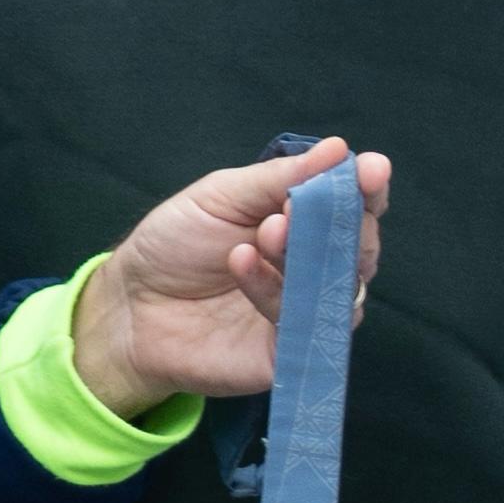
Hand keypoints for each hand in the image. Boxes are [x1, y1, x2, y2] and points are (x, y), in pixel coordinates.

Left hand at [70, 138, 390, 414]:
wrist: (130, 304)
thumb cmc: (176, 244)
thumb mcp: (223, 195)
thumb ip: (280, 178)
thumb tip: (340, 151)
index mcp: (305, 223)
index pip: (355, 206)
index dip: (369, 188)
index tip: (373, 170)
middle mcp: (315, 268)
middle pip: (361, 248)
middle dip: (345, 223)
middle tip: (307, 206)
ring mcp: (304, 312)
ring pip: (339, 287)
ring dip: (308, 252)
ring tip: (268, 229)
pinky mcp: (285, 352)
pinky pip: (299, 323)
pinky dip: (273, 288)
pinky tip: (241, 261)